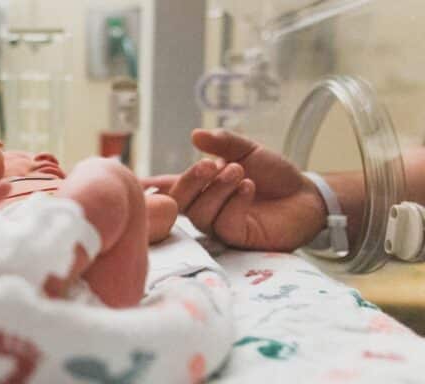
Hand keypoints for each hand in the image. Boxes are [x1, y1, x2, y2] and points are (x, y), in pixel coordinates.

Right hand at [142, 129, 326, 250]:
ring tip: (239, 171)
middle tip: (210, 164)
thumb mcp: (247, 150)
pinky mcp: (235, 238)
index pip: (167, 187)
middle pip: (178, 202)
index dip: (148, 187)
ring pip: (200, 212)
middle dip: (190, 181)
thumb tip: (195, 134)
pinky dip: (234, 202)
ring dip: (217, 188)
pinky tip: (249, 188)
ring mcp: (218, 225)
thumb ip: (222, 142)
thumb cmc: (274, 174)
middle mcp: (203, 207)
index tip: (132, 181)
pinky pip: (223, 223)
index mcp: (201, 187)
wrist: (306, 195)